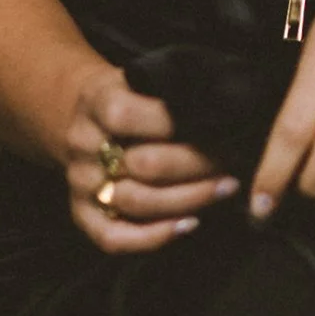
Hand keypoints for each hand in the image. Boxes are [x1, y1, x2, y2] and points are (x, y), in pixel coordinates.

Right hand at [61, 62, 238, 256]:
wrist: (91, 116)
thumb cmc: (133, 94)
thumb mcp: (143, 77)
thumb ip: (170, 89)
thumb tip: (220, 105)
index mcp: (96, 102)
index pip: (126, 115)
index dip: (173, 123)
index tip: (216, 124)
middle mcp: (82, 144)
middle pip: (141, 164)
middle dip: (196, 165)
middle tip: (233, 160)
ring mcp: (81, 182)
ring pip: (134, 202)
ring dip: (188, 199)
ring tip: (226, 189)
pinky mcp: (83, 213)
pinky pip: (113, 238)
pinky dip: (154, 237)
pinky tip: (189, 224)